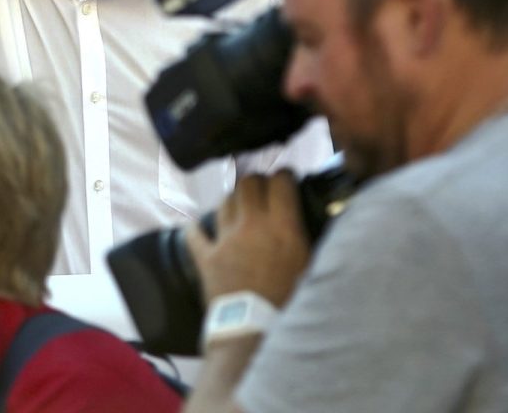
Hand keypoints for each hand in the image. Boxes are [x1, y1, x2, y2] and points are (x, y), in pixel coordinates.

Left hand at [186, 172, 310, 311]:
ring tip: (239, 206)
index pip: (280, 181)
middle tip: (263, 189)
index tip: (287, 178)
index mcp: (282, 225)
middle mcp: (252, 224)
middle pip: (248, 183)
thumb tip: (313, 218)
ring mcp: (225, 239)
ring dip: (233, 200)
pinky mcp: (206, 257)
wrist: (256, 331)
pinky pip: (194, 234)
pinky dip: (196, 229)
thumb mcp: (311, 267)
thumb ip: (307, 237)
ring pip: (224, 201)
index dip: (284, 175)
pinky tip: (198, 227)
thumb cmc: (292, 302)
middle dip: (257, 181)